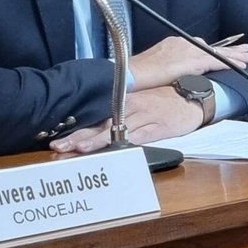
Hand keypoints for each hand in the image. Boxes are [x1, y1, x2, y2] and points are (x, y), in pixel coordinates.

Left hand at [50, 86, 207, 153]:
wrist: (191, 97)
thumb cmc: (161, 102)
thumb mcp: (135, 106)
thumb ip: (115, 118)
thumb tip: (90, 134)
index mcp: (120, 106)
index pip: (93, 120)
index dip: (75, 131)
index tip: (56, 142)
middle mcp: (128, 110)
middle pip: (100, 126)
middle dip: (79, 138)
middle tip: (60, 148)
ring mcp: (144, 118)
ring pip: (117, 131)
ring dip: (98, 141)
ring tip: (80, 149)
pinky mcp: (159, 126)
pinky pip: (142, 135)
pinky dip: (128, 142)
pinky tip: (117, 151)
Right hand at [127, 35, 247, 90]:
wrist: (132, 72)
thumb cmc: (137, 73)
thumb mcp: (155, 67)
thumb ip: (167, 69)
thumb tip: (171, 76)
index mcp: (175, 44)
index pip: (200, 46)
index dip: (215, 51)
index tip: (225, 52)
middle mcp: (184, 44)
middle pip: (214, 47)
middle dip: (232, 50)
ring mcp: (190, 52)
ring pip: (220, 53)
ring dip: (238, 56)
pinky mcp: (193, 61)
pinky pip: (218, 62)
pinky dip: (231, 64)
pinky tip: (243, 67)